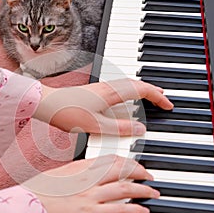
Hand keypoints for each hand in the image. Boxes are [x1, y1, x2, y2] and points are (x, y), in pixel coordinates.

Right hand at [32, 154, 159, 212]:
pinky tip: (143, 211)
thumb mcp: (57, 176)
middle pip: (121, 170)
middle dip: (139, 172)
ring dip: (142, 190)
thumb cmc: (37, 192)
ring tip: (153, 192)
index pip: (109, 159)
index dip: (126, 161)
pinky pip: (118, 210)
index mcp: (79, 167)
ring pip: (124, 188)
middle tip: (148, 176)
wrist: (25, 207)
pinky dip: (134, 209)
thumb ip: (73, 173)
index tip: (134, 164)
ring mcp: (89, 195)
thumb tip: (83, 174)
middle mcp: (87, 178)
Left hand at [33, 78, 173, 135]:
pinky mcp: (93, 91)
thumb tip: (139, 128)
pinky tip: (125, 101)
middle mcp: (107, 87)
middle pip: (136, 83)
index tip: (167, 105)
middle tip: (163, 99)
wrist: (46, 103)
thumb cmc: (66, 112)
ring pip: (127, 85)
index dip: (157, 96)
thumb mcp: (95, 125)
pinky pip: (118, 89)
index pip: (141, 89)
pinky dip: (129, 93)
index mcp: (110, 93)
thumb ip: (119, 128)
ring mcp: (100, 88)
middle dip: (152, 91)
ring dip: (141, 90)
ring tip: (149, 98)